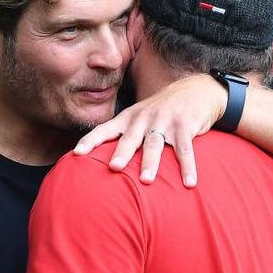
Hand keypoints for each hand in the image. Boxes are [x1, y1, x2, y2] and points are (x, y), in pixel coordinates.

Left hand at [74, 74, 225, 187]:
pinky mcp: (185, 126)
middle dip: (122, 153)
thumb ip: (126, 134)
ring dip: (150, 162)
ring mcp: (164, 121)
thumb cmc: (162, 109)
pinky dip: (187, 167)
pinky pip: (185, 149)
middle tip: (114, 168)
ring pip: (155, 143)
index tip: (77, 153)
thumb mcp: (140, 116)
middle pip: (130, 138)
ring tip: (146, 180)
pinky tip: (189, 183)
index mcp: (129, 117)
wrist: (196, 89)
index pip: (105, 129)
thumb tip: (107, 163)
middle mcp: (144, 118)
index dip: (91, 140)